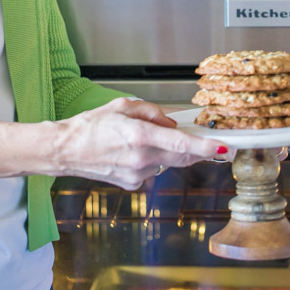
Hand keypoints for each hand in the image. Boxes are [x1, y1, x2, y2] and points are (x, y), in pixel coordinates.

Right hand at [52, 98, 224, 189]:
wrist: (66, 151)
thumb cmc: (90, 125)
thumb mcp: (122, 106)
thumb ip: (151, 111)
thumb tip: (170, 121)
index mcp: (139, 135)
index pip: (180, 142)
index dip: (204, 146)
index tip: (222, 147)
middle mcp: (141, 158)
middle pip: (182, 156)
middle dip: (198, 149)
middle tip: (210, 142)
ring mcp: (137, 174)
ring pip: (167, 162)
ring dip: (168, 151)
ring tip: (145, 138)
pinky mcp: (132, 184)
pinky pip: (153, 170)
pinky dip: (152, 159)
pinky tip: (132, 152)